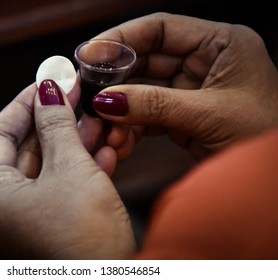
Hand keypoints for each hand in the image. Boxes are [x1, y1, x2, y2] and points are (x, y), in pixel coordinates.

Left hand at [0, 81, 135, 258]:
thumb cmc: (84, 238)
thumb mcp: (71, 170)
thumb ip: (57, 126)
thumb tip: (48, 89)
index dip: (23, 105)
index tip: (46, 83)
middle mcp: (5, 211)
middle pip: (27, 152)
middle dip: (56, 123)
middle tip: (78, 97)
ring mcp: (31, 221)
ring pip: (52, 170)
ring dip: (76, 144)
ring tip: (97, 120)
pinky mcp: (57, 229)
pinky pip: (66, 190)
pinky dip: (84, 170)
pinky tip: (105, 153)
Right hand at [89, 12, 277, 158]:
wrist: (275, 179)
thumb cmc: (265, 135)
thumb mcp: (210, 114)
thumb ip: (155, 104)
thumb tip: (107, 100)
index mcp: (220, 44)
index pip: (160, 29)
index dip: (121, 39)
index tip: (90, 54)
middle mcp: (203, 62)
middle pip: (145, 63)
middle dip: (116, 84)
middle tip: (89, 99)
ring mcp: (191, 90)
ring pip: (142, 92)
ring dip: (121, 113)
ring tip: (108, 134)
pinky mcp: (183, 116)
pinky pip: (148, 115)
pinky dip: (132, 129)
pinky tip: (122, 143)